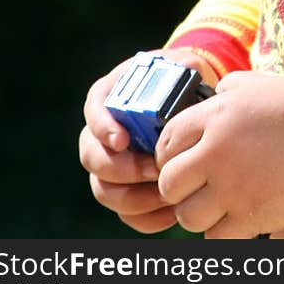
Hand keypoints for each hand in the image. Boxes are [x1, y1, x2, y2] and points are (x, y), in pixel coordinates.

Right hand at [79, 49, 217, 234]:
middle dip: (122, 169)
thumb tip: (191, 73)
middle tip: (155, 170)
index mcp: (109, 97)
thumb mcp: (181, 65)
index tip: (122, 140)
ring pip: (105, 191)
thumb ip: (183, 68)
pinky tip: (171, 211)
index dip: (103, 129)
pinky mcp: (125, 189)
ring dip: (134, 198)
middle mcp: (101, 133)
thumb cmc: (180, 79)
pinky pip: (125, 213)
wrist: (186, 100)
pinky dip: (146, 217)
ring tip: (167, 192)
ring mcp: (109, 164)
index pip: (94, 112)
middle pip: (92, 158)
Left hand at [155, 71, 283, 237]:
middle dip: (179, 187)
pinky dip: (220, 232)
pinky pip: (213, 238)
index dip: (169, 155)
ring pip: (186, 216)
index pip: (167, 141)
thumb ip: (228, 88)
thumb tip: (212, 96)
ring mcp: (232, 187)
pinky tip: (235, 217)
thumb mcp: (261, 84)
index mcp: (216, 116)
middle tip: (196, 186)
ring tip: (217, 204)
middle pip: (169, 183)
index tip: (182, 161)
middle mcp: (217, 151)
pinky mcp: (250, 217)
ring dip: (198, 213)